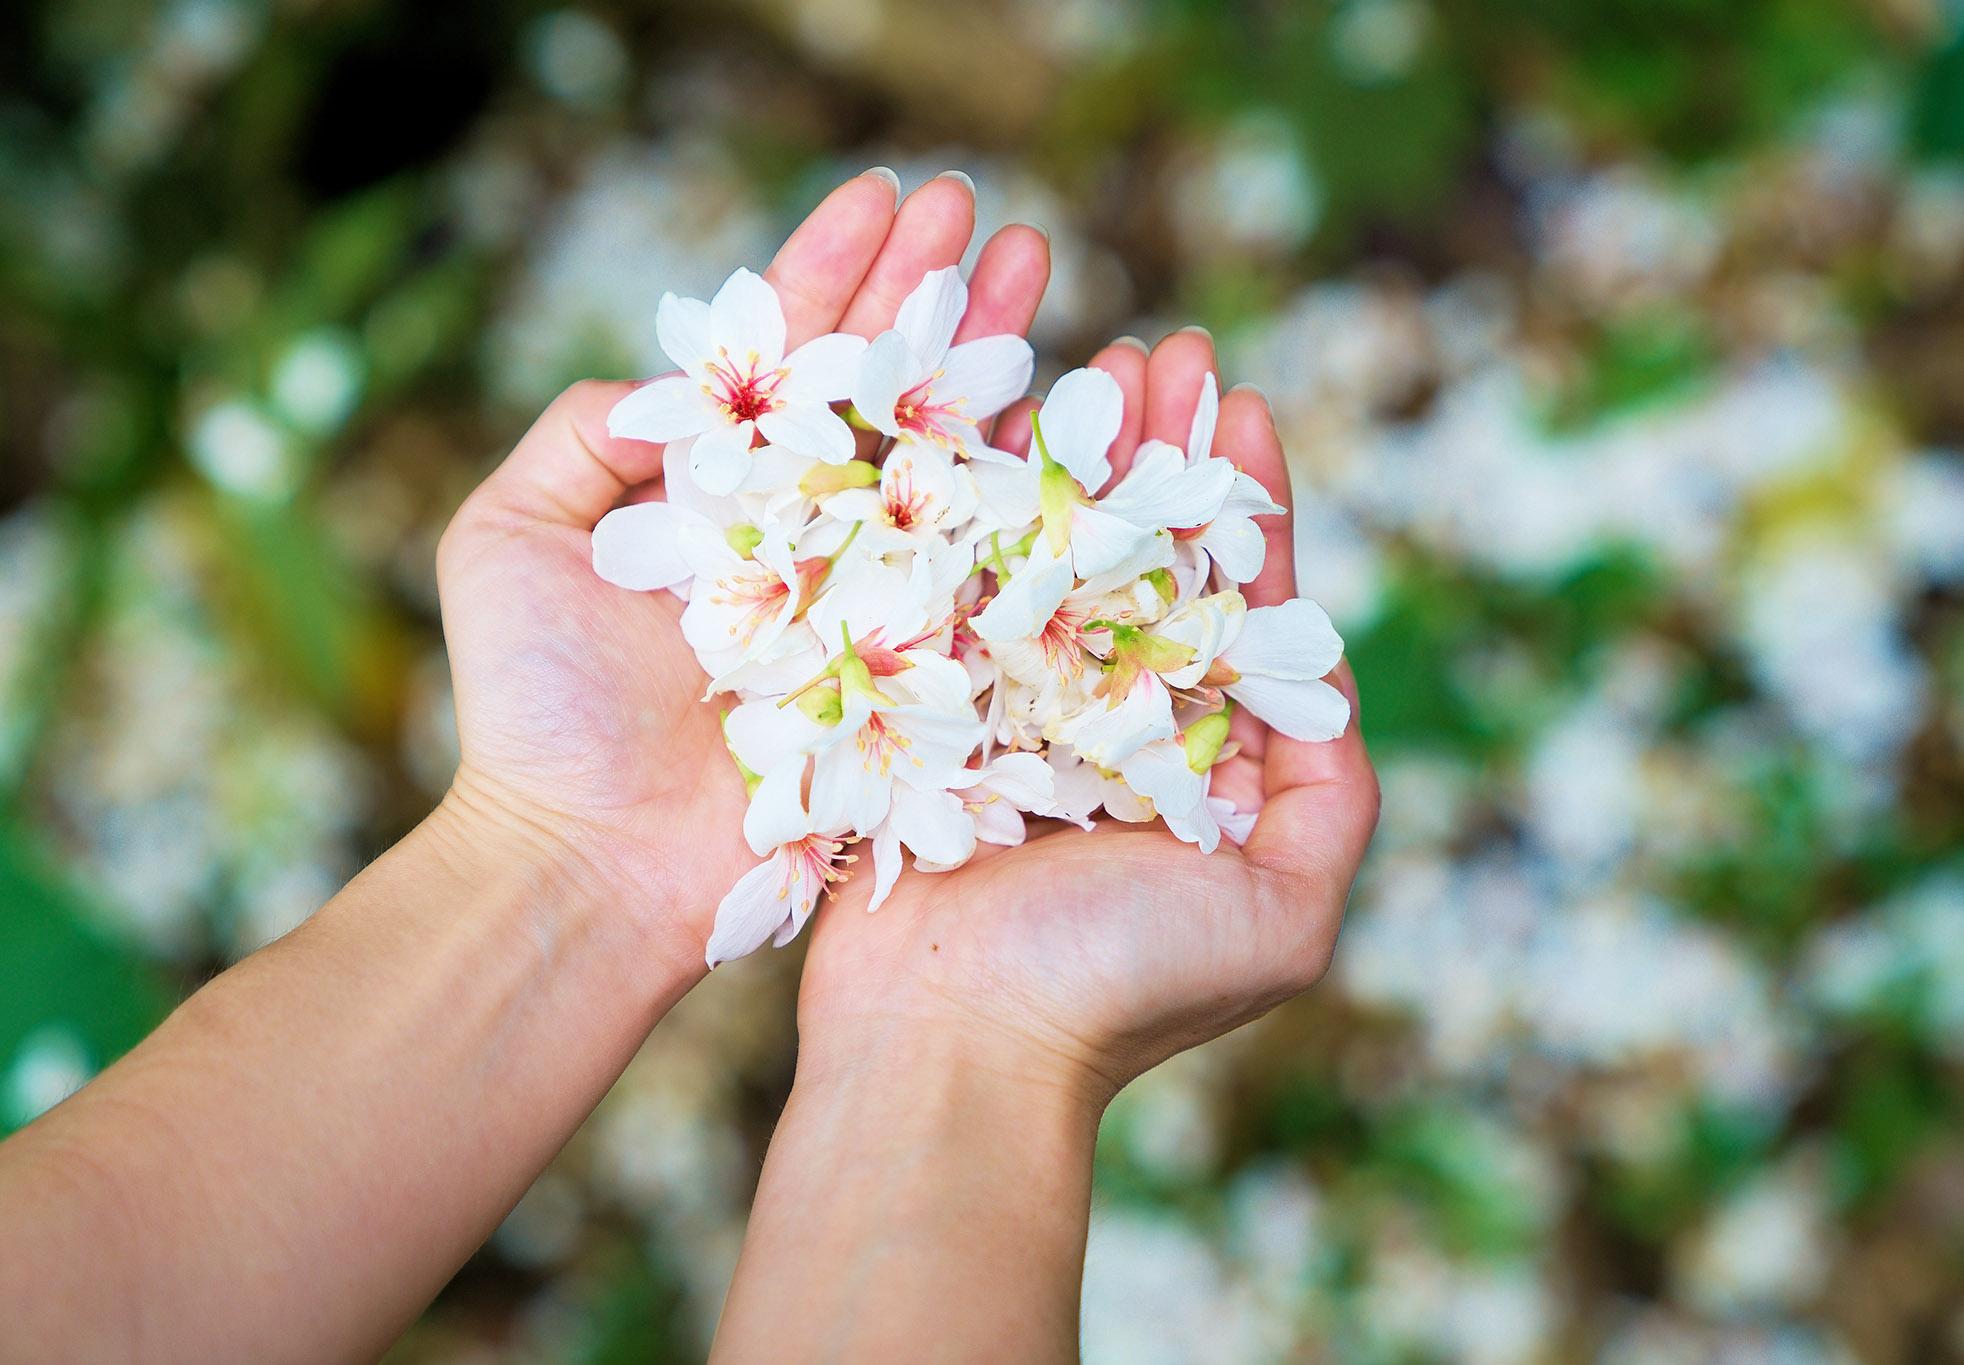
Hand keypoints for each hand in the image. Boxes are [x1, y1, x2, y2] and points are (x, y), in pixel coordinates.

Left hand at [434, 170, 1052, 970]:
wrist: (587, 859)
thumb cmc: (534, 708)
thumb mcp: (508, 536)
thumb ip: (579, 436)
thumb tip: (667, 378)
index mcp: (721, 488)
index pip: (790, 357)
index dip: (838, 271)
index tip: (890, 193)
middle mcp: (806, 531)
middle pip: (885, 389)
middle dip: (935, 295)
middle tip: (987, 211)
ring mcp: (869, 598)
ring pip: (947, 460)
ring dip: (997, 364)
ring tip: (1043, 270)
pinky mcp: (917, 672)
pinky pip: (988, 576)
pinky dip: (1036, 500)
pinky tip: (1080, 418)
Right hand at [796, 328, 1379, 1106]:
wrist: (944, 1049)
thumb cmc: (1116, 991)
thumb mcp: (1282, 917)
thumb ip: (1328, 802)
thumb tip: (1337, 680)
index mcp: (1196, 759)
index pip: (1237, 605)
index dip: (1248, 504)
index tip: (1248, 407)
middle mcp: (1106, 723)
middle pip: (1143, 557)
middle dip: (1162, 453)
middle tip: (1171, 349)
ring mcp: (1011, 710)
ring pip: (1049, 554)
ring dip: (1074, 455)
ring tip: (1094, 355)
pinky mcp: (923, 710)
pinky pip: (953, 589)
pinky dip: (970, 507)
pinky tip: (985, 421)